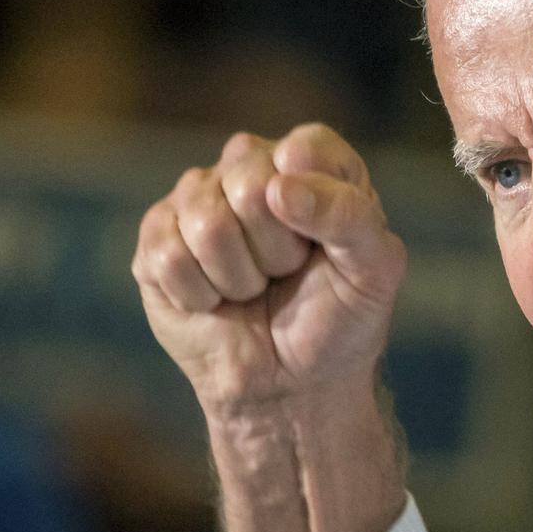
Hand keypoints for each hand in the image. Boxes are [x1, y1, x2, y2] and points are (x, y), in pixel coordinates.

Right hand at [132, 124, 406, 412]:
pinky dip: (201, 295)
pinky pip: (167, 255)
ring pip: (206, 221)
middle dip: (277, 249)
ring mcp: (200, 198)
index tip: (324, 245)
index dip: (315, 202)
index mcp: (315, 163)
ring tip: (255, 288)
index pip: (306, 147)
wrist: (292, 383)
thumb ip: (349, 216)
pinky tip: (216, 301)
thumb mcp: (375, 269)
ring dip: (240, 276)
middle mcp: (254, 166)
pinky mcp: (157, 237)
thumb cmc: (340, 318)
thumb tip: (280, 188)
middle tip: (288, 272)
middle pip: (249, 182)